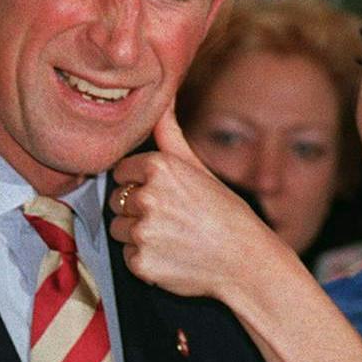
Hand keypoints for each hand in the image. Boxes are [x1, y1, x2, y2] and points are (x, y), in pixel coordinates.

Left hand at [109, 106, 291, 302]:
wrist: (245, 261)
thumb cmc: (225, 214)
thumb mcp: (198, 167)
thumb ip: (169, 132)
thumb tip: (162, 99)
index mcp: (158, 168)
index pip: (121, 171)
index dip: (140, 183)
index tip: (164, 194)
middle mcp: (147, 197)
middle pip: (116, 200)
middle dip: (136, 209)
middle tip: (171, 217)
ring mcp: (142, 232)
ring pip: (119, 229)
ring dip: (138, 234)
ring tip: (172, 236)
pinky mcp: (141, 262)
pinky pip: (128, 256)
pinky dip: (145, 259)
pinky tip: (171, 256)